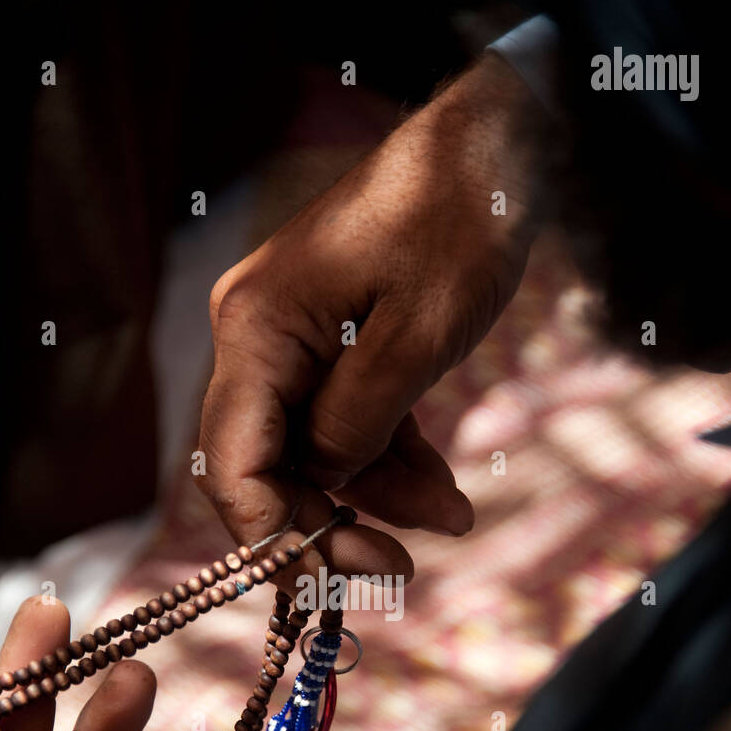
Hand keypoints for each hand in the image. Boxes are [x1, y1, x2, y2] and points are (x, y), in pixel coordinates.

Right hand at [200, 52, 546, 578]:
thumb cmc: (461, 220)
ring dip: (373, 501)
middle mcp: (258, 338)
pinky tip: (442, 496)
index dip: (271, 537)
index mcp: (256, 329)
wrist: (498, 145)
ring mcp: (294, 343)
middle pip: (265, 469)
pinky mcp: (334, 347)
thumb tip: (325, 485)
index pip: (231, 464)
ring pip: (312, 457)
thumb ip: (358, 423)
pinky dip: (391, 464)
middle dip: (326, 530)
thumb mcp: (418, 335)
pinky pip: (347, 427)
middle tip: (393, 575)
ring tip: (448, 521)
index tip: (328, 586)